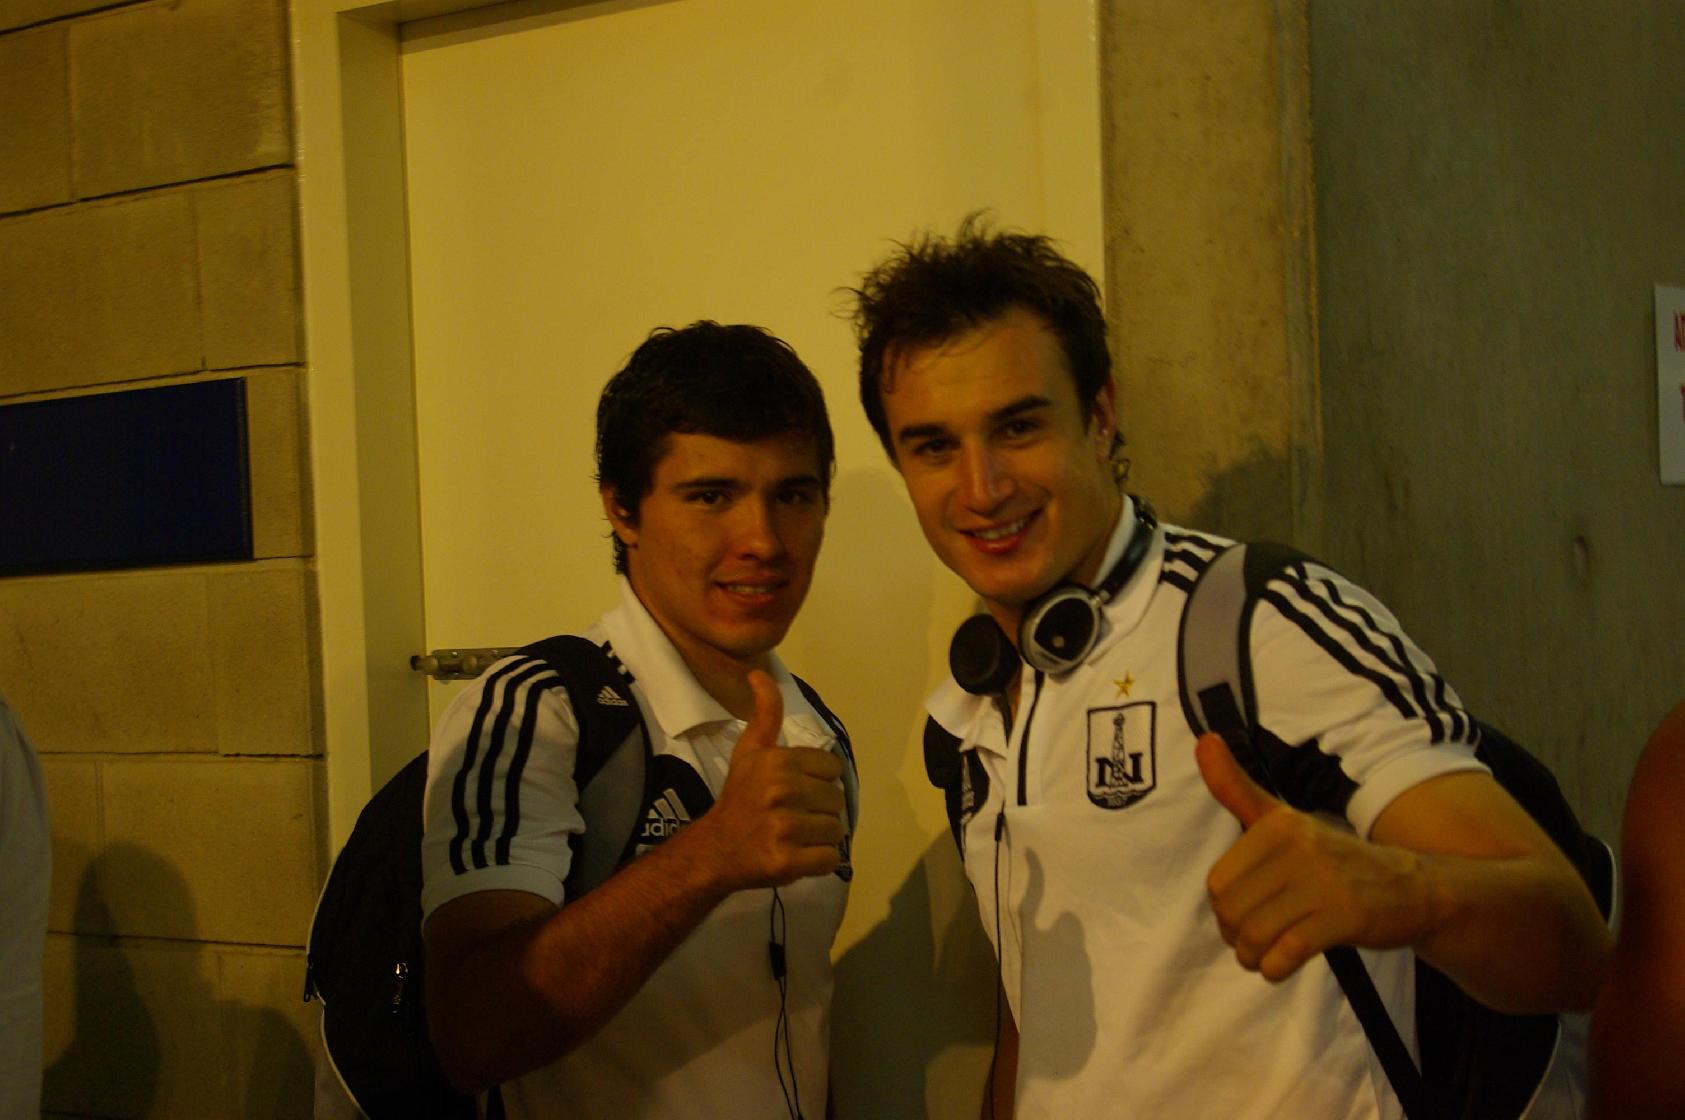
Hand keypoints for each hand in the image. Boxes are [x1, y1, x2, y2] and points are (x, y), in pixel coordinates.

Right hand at [686, 670, 845, 891]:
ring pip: (835, 830)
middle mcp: (782, 791)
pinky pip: (829, 859)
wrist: (714, 850)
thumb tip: (759, 673)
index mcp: (778, 761)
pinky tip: (797, 855)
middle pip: (836, 800)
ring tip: (794, 836)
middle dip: (819, 810)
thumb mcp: (749, 751)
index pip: (832, 768)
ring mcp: (784, 828)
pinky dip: (818, 861)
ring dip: (819, 837)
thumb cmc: (739, 798)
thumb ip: (765, 713)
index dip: (817, 780)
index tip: (795, 790)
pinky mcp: (787, 862)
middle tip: (792, 816)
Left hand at [1195, 733, 1431, 980]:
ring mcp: (1324, 881)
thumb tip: (1202, 740)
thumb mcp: (1283, 820)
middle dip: (1236, 936)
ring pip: (1256, 934)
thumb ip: (1237, 789)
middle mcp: (1299, 846)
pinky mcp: (1345, 916)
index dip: (1224, 908)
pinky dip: (1275, 968)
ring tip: (1263, 956)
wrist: (1412, 889)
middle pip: (1233, 911)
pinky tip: (1281, 966)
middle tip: (1252, 941)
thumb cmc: (1334, 860)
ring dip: (1253, 956)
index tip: (1242, 914)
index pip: (1219, 883)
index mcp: (1278, 823)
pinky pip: (1287, 953)